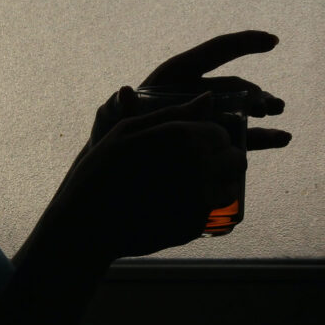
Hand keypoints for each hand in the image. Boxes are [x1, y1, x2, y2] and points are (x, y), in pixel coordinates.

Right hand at [52, 93, 246, 258]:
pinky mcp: (197, 227)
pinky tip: (179, 208)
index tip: (193, 148)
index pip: (222, 134)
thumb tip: (209, 98)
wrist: (87, 223)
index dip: (210, 140)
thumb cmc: (103, 170)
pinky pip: (217, 214)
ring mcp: (200, 199)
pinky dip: (206, 211)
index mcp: (183, 136)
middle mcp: (198, 166)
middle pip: (236, 161)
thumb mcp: (130, 130)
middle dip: (223, 162)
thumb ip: (174, 113)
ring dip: (219, 187)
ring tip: (190, 189)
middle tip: (197, 169)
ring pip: (231, 189)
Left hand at [87, 30, 290, 151]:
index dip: (244, 44)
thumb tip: (124, 91)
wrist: (117, 174)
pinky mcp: (213, 140)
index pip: (215, 52)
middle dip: (255, 92)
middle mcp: (196, 93)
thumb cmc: (111, 139)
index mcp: (176, 77)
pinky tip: (283, 139)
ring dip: (264, 110)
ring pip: (243, 110)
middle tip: (270, 105)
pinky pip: (242, 137)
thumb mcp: (111, 122)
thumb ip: (118, 108)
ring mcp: (207, 117)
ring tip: (278, 113)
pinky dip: (263, 138)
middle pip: (234, 86)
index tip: (273, 42)